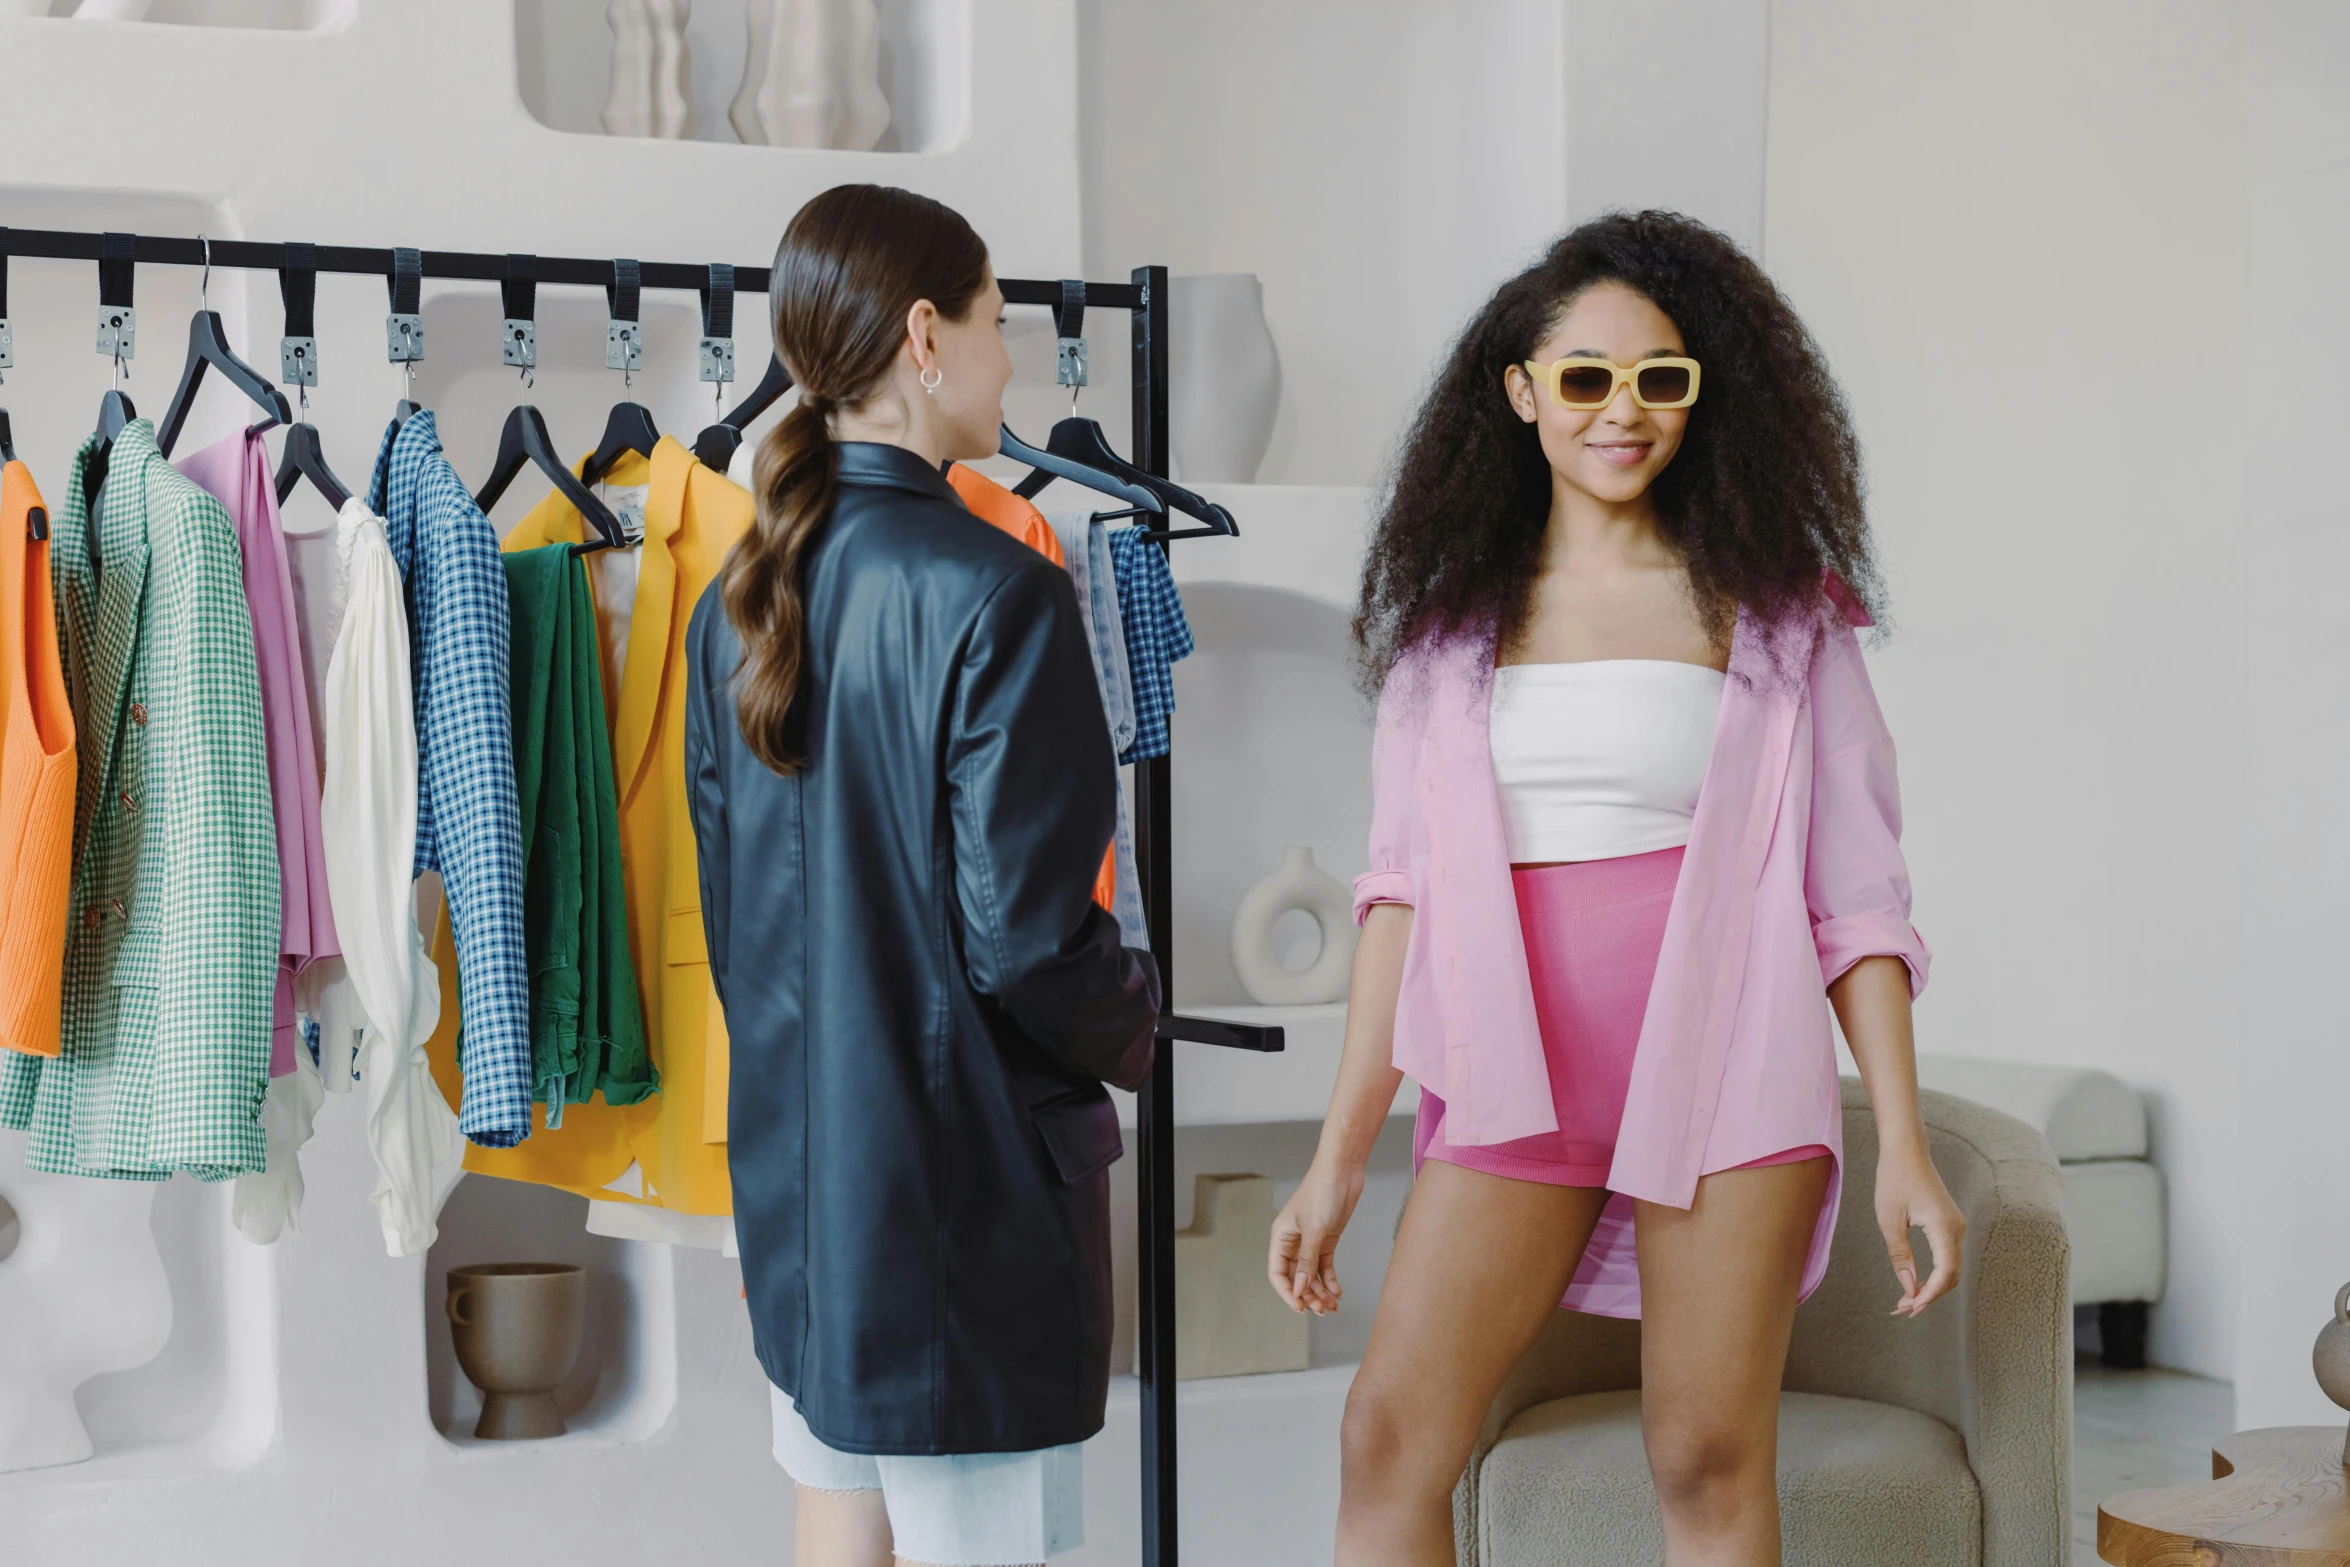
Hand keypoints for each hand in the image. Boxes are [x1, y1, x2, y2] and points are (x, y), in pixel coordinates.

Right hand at [1268, 1157, 1364, 1315]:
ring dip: (1320, 1291)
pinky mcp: (1326, 1239)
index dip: (1287, 1293)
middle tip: (1322, 1310)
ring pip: (1310, 1274)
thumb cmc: (1322, 1191)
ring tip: (1333, 1306)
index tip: (1300, 1308)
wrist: (1343, 1170)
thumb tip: (1298, 1289)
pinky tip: (1337, 1292)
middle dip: (1307, 1295)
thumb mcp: (1314, 1229)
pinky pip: (1324, 1266)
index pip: (1277, 1273)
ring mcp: (1310, 1241)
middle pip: (1295, 1277)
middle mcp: (1292, 1242)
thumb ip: (1306, 1261)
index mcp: (1280, 1237)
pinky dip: (1330, 1280)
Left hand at [1876, 1145, 1963, 1316]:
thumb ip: (1900, 1255)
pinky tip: (1914, 1282)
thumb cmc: (1894, 1178)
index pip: (1944, 1273)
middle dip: (1928, 1296)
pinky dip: (1933, 1274)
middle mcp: (1957, 1229)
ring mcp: (1956, 1227)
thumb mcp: (1889, 1219)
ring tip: (1905, 1301)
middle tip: (1901, 1309)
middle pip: (1950, 1276)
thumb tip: (1908, 1287)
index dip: (1929, 1294)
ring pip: (1950, 1269)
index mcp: (1944, 1227)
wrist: (1907, 1150)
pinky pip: (1947, 1257)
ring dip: (1931, 1287)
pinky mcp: (1950, 1225)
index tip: (1909, 1307)